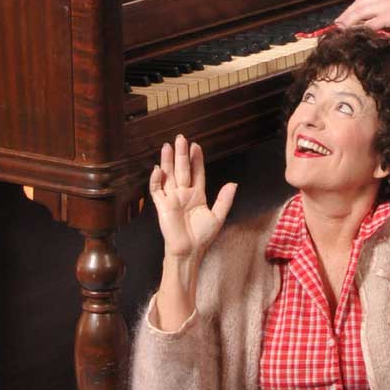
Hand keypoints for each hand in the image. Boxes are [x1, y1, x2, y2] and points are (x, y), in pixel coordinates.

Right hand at [148, 135, 235, 260]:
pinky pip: (156, 190)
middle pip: (181, 170)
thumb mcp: (218, 217)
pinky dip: (156, 180)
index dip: (196, 160)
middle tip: (181, 138)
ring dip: (168, 161)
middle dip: (181, 154)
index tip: (196, 146)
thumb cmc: (202, 237)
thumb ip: (224, 200)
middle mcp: (183, 193)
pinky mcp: (161, 205)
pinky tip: (158, 169)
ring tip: (168, 146)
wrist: (189, 252)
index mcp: (197, 195)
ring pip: (168, 175)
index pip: (196, 172)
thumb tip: (234, 183)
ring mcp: (172, 198)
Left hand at [337, 0, 389, 33]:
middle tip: (338, 23)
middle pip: (359, 4)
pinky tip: (355, 35)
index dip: (355, 6)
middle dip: (347, 13)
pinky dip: (360, 29)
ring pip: (360, 13)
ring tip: (340, 29)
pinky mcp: (388, 16)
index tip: (348, 13)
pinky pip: (369, 24)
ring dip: (349, 21)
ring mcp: (385, 6)